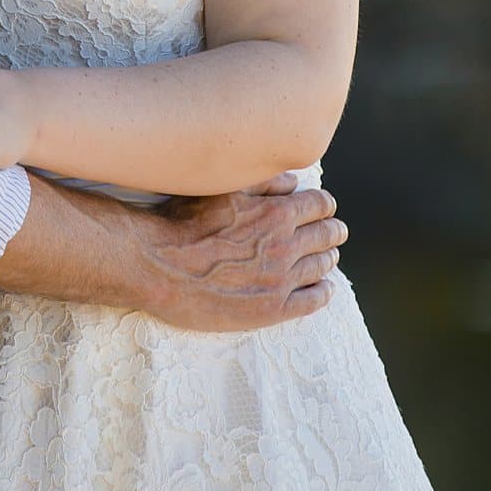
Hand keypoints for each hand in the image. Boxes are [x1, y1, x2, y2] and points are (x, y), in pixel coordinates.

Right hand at [141, 175, 346, 331]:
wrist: (157, 267)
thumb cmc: (182, 223)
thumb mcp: (222, 189)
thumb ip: (263, 182)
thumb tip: (294, 181)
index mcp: (277, 213)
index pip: (321, 205)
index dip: (324, 205)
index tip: (323, 208)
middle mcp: (285, 246)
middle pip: (327, 235)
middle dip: (332, 231)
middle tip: (333, 232)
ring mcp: (280, 280)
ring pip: (323, 265)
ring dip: (328, 258)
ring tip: (326, 258)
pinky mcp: (271, 309)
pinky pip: (313, 301)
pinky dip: (323, 291)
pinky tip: (323, 288)